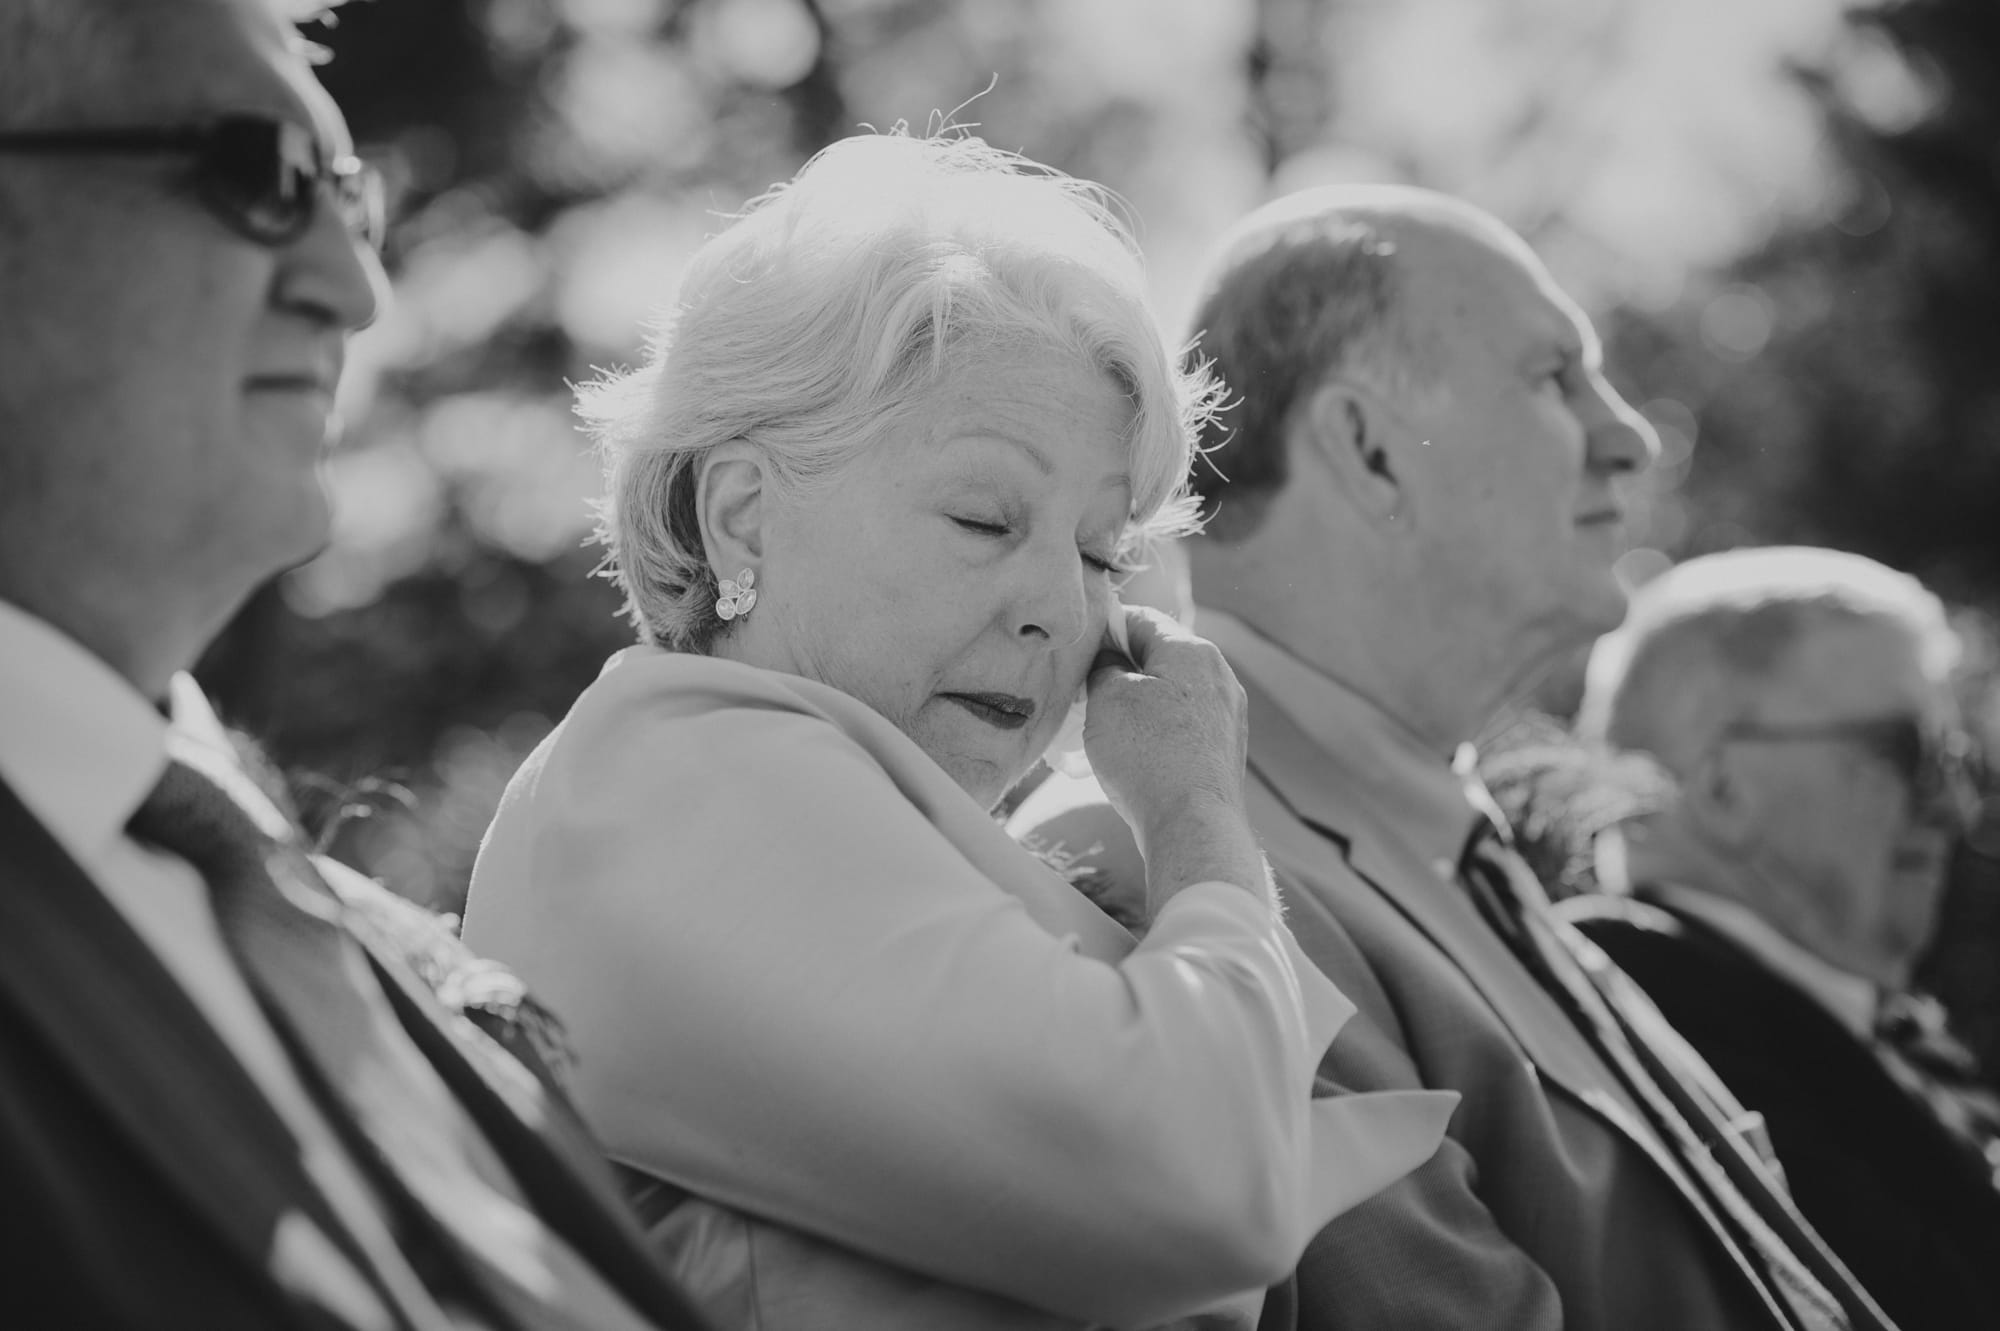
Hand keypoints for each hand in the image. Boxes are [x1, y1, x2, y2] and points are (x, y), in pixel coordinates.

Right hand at [1083, 606, 1264, 906]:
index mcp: (1192, 651)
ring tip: (1104, 728)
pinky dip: (1156, 732)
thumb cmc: (1147, 755)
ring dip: (1136, 704)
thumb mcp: (1108, 697)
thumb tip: (1110, 662)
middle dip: (1120, 671)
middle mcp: (1218, 676)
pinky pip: (1183, 726)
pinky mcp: (1224, 751)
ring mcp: (1226, 715)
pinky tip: (1133, 756)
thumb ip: (1105, 667)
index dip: (1104, 629)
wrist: (1191, 825)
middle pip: (1159, 657)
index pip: (1141, 619)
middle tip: (1084, 692)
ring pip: (1171, 694)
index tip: (1078, 650)